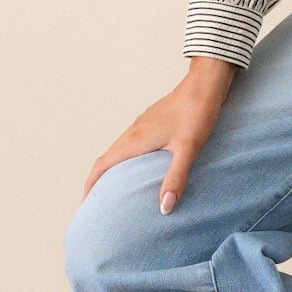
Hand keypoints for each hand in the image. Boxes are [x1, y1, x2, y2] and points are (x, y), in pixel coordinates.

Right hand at [81, 55, 237, 213]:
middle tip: (99, 201)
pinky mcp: (153, 122)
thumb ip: (176, 178)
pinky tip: (142, 166)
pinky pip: (132, 143)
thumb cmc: (197, 112)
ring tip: (117, 188)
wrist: (205, 84)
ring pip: (120, 150)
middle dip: (99, 180)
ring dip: (113, 168)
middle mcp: (134, 131)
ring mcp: (143, 125)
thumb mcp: (188, 149)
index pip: (103, 164)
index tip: (86, 202)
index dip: (91, 184)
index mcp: (136, 139)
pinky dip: (128, 158)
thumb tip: (164, 207)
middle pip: (107, 158)